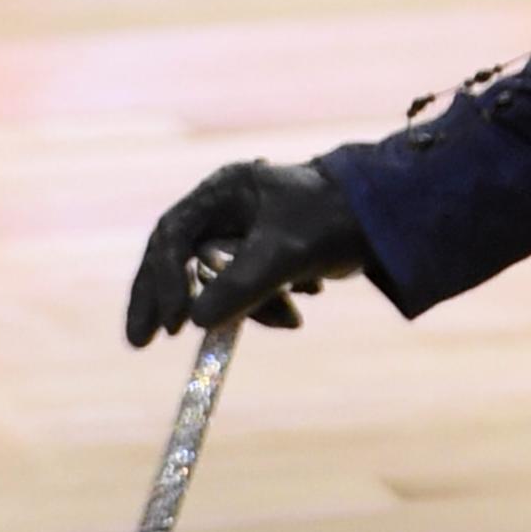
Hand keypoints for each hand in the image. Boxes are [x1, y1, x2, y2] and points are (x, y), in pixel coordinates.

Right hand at [126, 159, 367, 346]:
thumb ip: (241, 284)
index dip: (163, 280)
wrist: (388, 222)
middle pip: (178, 257)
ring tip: (288, 317)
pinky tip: (296, 312)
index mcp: (226, 189)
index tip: (171, 322)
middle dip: (168, 300)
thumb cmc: (336, 220)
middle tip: (142, 342)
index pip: (172, 235)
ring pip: (214, 281)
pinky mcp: (261, 255)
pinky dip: (263, 307)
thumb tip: (197, 321)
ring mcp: (242, 231)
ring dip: (242, 309)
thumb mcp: (287, 253)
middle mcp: (227, 206)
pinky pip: (242, 289)